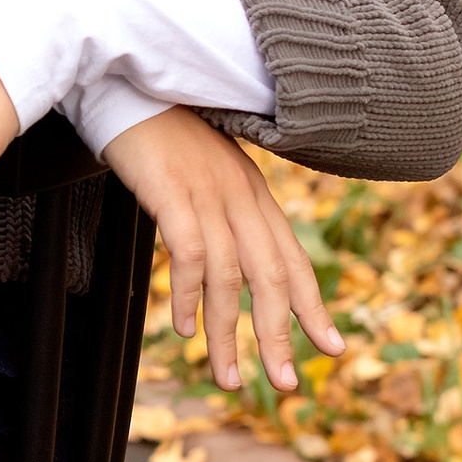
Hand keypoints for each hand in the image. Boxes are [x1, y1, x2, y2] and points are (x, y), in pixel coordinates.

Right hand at [103, 105, 341, 393]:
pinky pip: (190, 254)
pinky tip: (184, 329)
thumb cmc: (162, 131)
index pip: (293, 260)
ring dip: (230, 334)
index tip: (331, 348)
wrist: (130, 78)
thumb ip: (223, 210)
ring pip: (231, 278)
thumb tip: (226, 259)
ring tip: (229, 378)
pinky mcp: (173, 192)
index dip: (313, 306)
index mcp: (254, 195)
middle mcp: (241, 198)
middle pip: (272, 277)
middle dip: (281, 335)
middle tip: (285, 383)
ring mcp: (209, 195)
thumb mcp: (206, 172)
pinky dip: (191, 297)